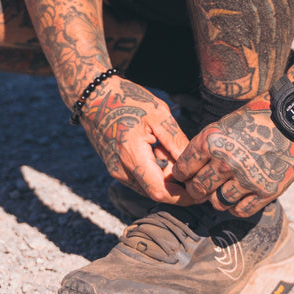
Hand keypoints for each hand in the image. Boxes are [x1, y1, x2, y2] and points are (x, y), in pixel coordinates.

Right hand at [80, 76, 189, 202]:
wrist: (94, 97)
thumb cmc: (127, 99)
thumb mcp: (158, 113)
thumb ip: (175, 141)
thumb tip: (193, 163)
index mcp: (132, 156)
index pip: (160, 192)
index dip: (182, 197)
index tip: (199, 192)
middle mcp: (121, 170)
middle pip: (155, 191)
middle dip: (175, 185)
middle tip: (187, 163)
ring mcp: (115, 170)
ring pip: (147, 185)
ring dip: (163, 176)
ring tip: (168, 150)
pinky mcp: (114, 167)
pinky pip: (138, 178)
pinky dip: (152, 171)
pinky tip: (156, 150)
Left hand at [173, 95, 293, 215]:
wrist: (292, 118)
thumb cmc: (255, 119)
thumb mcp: (224, 125)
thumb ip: (206, 148)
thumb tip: (188, 172)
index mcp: (212, 142)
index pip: (184, 168)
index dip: (182, 174)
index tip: (185, 176)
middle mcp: (226, 161)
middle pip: (198, 189)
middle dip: (196, 189)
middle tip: (201, 187)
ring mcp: (246, 178)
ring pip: (218, 203)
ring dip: (217, 198)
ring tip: (222, 189)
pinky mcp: (266, 191)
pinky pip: (240, 210)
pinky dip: (236, 206)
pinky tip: (238, 196)